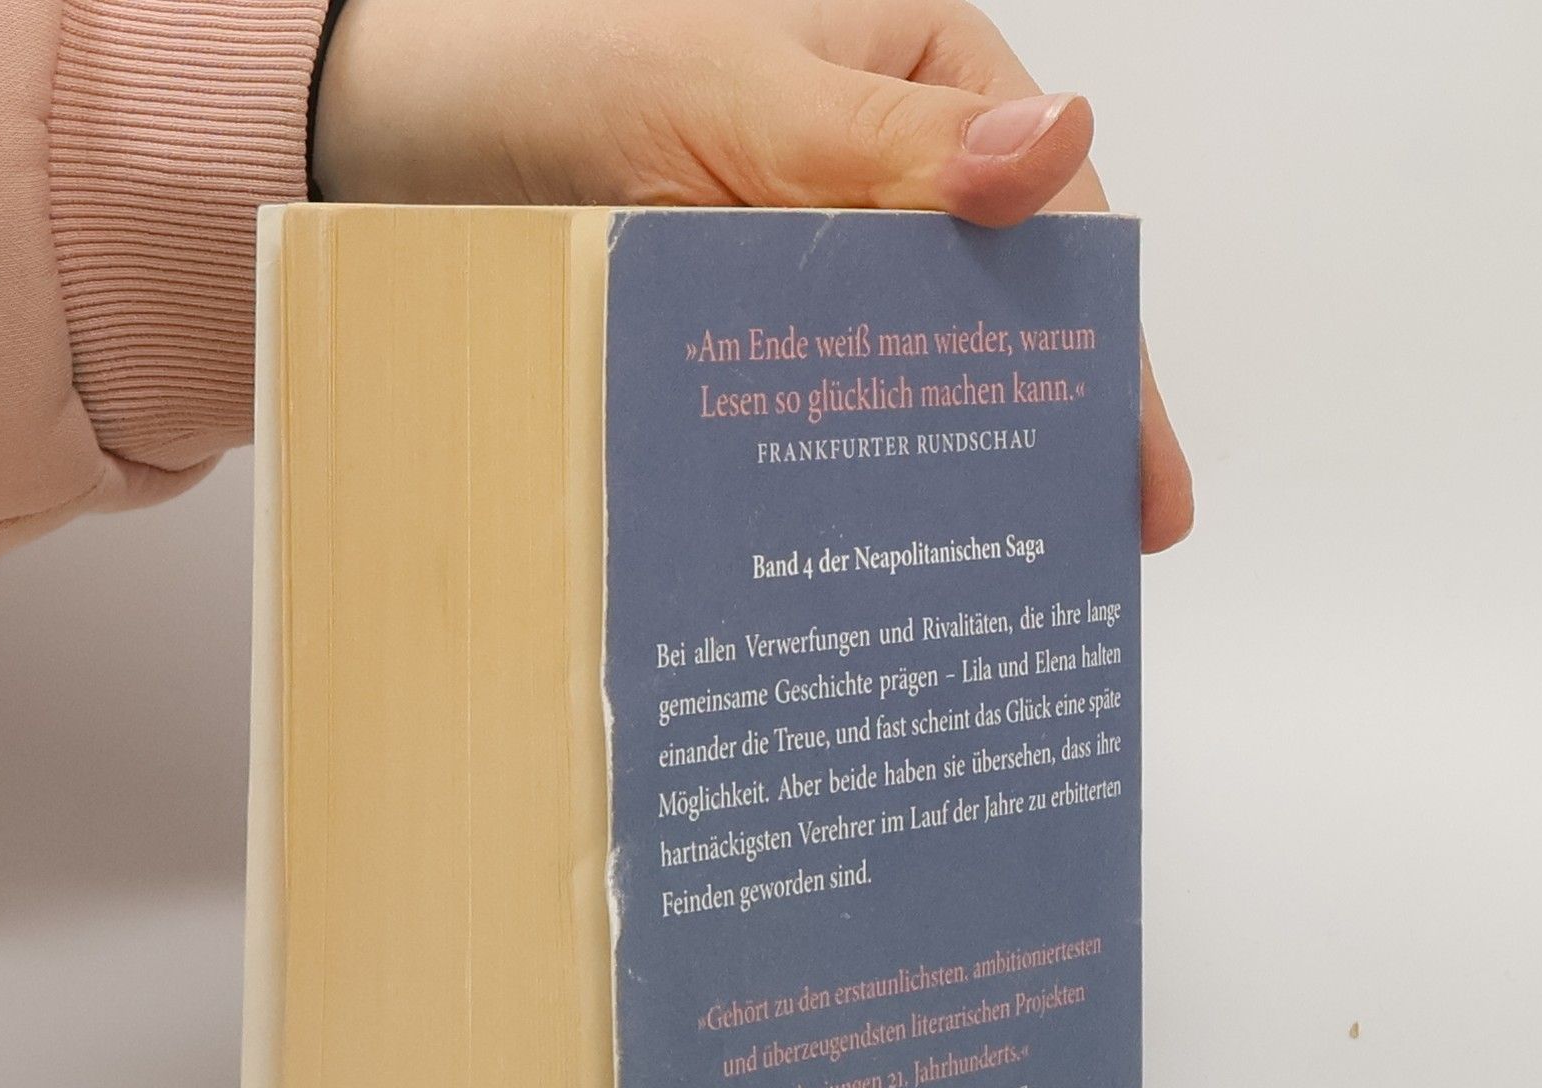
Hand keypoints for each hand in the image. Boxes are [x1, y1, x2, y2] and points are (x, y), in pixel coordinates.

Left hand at [314, 0, 1190, 551]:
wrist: (408, 133)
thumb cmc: (565, 62)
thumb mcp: (739, 96)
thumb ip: (886, 146)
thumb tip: (1050, 148)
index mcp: (925, 83)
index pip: (1049, 225)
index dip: (1099, 353)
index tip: (1133, 472)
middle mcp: (889, 174)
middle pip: (998, 312)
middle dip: (1048, 428)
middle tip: (1091, 553)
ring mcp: (817, 258)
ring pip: (916, 367)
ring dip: (957, 462)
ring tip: (1002, 572)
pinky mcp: (750, 327)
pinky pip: (826, 401)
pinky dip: (855, 466)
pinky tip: (884, 538)